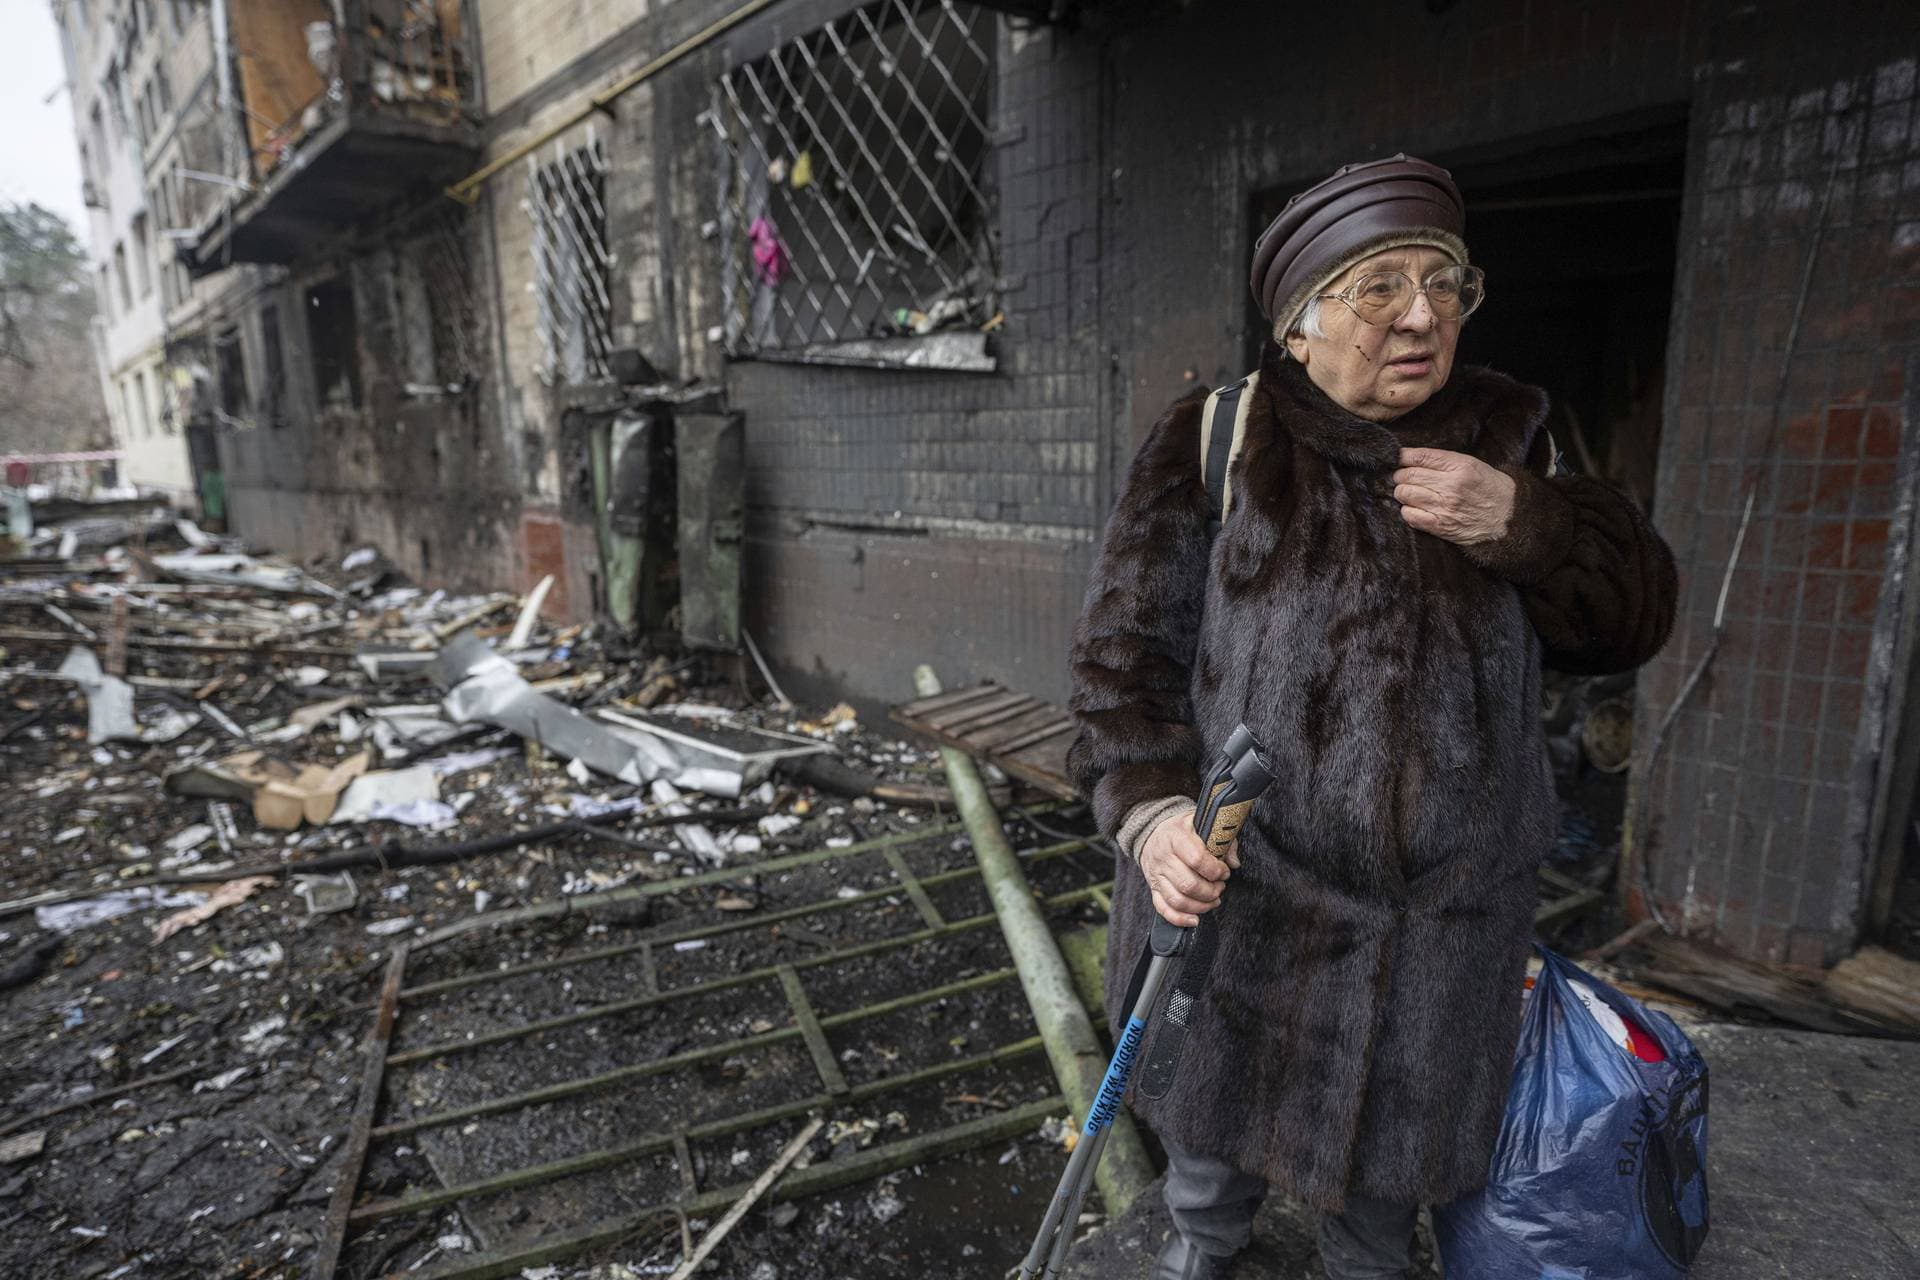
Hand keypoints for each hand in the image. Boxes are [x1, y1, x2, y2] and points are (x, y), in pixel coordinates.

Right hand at [1139, 811, 1237, 926]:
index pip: (1197, 859)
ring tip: (1213, 900)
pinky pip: (1163, 908)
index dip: (1215, 870)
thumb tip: (1233, 862)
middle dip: (1211, 891)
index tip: (1224, 872)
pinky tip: (1195, 919)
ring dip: (1200, 906)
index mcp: (1176, 837)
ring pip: (1178, 900)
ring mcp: (1156, 875)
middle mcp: (1163, 857)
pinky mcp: (1153, 888)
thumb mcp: (1202, 824)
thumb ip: (1222, 840)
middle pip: (1188, 884)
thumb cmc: (1182, 830)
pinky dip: (1179, 918)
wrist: (1153, 833)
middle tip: (1220, 887)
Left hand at [1391, 447, 1515, 545]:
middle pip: (1407, 475)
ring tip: (1409, 493)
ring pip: (1405, 494)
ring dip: (1402, 492)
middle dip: (1400, 475)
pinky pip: (1410, 516)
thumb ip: (1443, 461)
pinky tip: (1414, 508)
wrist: (1509, 517)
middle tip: (1403, 478)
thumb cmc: (1489, 488)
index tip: (1397, 458)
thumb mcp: (1472, 464)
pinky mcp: (1441, 526)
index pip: (1420, 456)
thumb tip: (1410, 458)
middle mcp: (1451, 485)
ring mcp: (1445, 507)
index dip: (1402, 456)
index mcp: (1460, 466)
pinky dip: (1407, 511)